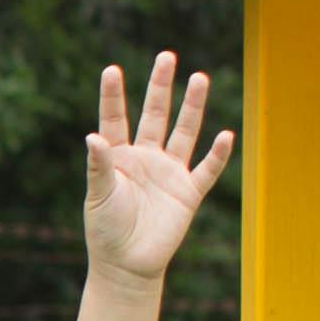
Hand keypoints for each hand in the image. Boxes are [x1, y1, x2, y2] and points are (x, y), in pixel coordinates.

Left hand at [83, 50, 233, 282]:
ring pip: (184, 132)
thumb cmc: (106, 229)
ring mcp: (169, 172)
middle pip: (155, 114)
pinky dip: (217, 154)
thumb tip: (93, 136)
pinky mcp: (188, 192)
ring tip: (199, 77)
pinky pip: (207, 170)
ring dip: (192, 107)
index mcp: (119, 156)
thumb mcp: (99, 195)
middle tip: (166, 56)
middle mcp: (146, 157)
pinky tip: (226, 135)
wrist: (127, 264)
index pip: (115, 118)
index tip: (112, 69)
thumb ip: (100, 165)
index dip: (113, 95)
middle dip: (160, 86)